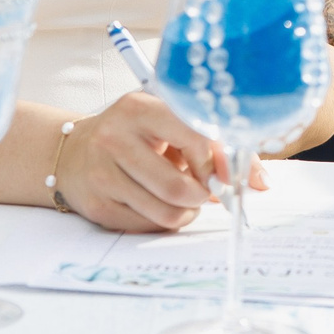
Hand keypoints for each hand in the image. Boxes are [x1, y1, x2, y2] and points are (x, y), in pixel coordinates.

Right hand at [54, 94, 248, 232]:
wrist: (73, 153)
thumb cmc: (136, 136)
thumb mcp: (170, 124)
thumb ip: (217, 145)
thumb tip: (260, 181)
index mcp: (139, 107)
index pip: (194, 137)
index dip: (216, 164)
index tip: (223, 176)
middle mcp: (115, 137)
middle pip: (178, 186)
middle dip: (202, 196)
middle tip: (204, 192)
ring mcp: (102, 173)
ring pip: (165, 211)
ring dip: (186, 212)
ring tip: (184, 198)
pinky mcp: (96, 205)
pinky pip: (146, 226)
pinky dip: (163, 220)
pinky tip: (158, 203)